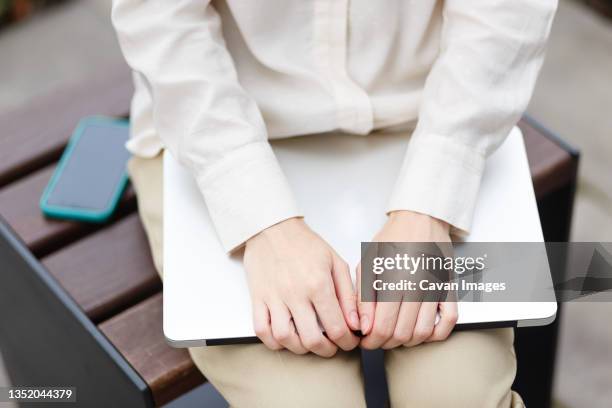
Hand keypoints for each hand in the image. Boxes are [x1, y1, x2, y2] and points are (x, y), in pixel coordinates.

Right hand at [244, 218, 359, 356]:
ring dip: (300, 349)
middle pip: (311, 340)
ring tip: (310, 343)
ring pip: (285, 339)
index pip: (336, 327)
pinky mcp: (257, 298)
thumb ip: (348, 294)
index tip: (349, 341)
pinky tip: (285, 337)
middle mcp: (295, 294)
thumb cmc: (305, 244)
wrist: (273, 228)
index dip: (347, 341)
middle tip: (332, 346)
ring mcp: (273, 298)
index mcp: (318, 284)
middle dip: (327, 350)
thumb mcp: (335, 263)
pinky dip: (273, 341)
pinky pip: (261, 330)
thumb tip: (356, 322)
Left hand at [358, 210, 457, 348]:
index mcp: (393, 278)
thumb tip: (363, 326)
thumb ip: (363, 295)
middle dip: (385, 342)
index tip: (365, 340)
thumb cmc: (392, 239)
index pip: (383, 326)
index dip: (371, 340)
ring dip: (407, 341)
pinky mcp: (449, 288)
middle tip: (376, 339)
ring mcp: (436, 288)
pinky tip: (421, 330)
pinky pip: (449, 321)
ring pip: (423, 332)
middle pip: (402, 333)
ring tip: (395, 335)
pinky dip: (436, 333)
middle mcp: (417, 285)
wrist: (420, 219)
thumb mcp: (368, 262)